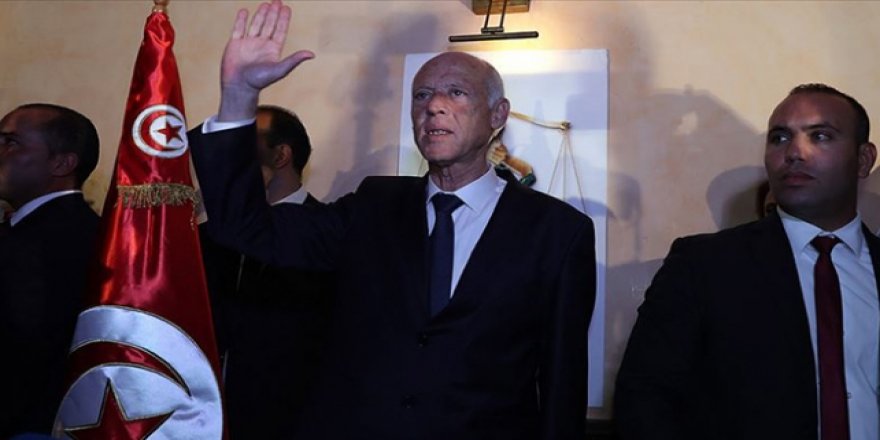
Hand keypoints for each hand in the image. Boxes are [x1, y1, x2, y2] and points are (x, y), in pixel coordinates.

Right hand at [218, 0, 313, 120]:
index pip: (280, 30)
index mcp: (272, 50)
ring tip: (266, 4)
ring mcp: (248, 44)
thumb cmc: (259, 81)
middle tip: (277, 1)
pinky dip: (241, 20)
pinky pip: (238, 29)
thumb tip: (312, 54)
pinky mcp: (235, 44)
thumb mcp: (280, 69)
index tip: (286, 8)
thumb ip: (294, 60)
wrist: (239, 87)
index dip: (283, 20)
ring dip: (261, 15)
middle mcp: (261, 45)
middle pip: (269, 25)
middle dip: (273, 13)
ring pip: (256, 25)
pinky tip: (244, 11)